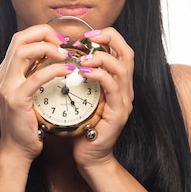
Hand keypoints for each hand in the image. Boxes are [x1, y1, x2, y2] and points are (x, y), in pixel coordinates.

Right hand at [0, 24, 74, 162]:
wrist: (17, 149)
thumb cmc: (28, 122)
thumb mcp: (29, 92)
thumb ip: (36, 74)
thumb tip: (57, 57)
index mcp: (6, 71)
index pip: (20, 38)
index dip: (41, 33)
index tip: (60, 40)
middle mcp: (3, 75)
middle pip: (20, 38)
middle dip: (44, 34)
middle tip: (64, 42)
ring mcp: (7, 86)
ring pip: (23, 51)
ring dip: (48, 48)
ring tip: (66, 54)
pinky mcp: (16, 99)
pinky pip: (36, 77)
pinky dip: (54, 70)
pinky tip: (68, 71)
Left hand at [71, 27, 134, 167]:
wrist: (89, 156)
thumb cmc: (83, 125)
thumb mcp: (83, 95)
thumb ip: (80, 77)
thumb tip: (63, 57)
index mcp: (117, 82)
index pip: (120, 49)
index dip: (107, 36)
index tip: (86, 35)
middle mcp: (125, 88)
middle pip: (127, 52)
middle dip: (109, 39)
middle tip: (88, 38)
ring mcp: (124, 100)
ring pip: (122, 68)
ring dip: (102, 57)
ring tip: (83, 57)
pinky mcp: (119, 113)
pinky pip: (113, 88)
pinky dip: (100, 76)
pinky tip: (84, 73)